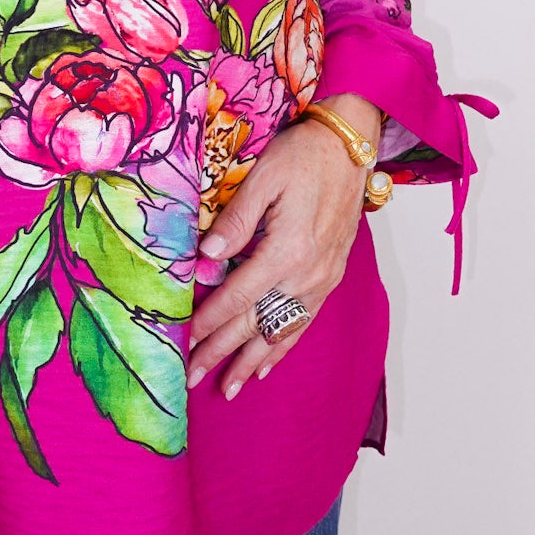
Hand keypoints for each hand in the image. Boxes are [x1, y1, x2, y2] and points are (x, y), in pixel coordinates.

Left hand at [188, 94, 378, 400]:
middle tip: (192, 378)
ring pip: (281, 330)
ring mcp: (321, 279)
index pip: (238, 296)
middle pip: (256, 322)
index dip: (209, 321)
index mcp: (287, 251)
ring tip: (227, 388)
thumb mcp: (264, 178)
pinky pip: (303, 321)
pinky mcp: (330, 276)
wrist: (350, 146)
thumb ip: (236, 221)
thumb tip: (206, 259)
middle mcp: (307, 274)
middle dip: (222, 352)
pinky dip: (283, 346)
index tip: (184, 342)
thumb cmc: (304, 155)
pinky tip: (266, 364)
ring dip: (251, 360)